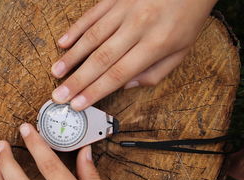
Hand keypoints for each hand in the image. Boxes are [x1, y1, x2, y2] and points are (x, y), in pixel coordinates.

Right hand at [51, 0, 216, 110]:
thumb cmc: (187, 17)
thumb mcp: (181, 50)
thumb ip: (154, 72)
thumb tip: (125, 86)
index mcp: (155, 44)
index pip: (118, 74)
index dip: (95, 91)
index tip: (78, 104)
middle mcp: (137, 27)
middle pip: (101, 59)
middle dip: (77, 81)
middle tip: (59, 96)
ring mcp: (124, 10)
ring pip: (92, 37)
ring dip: (72, 57)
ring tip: (56, 73)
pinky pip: (91, 15)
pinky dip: (75, 29)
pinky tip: (63, 43)